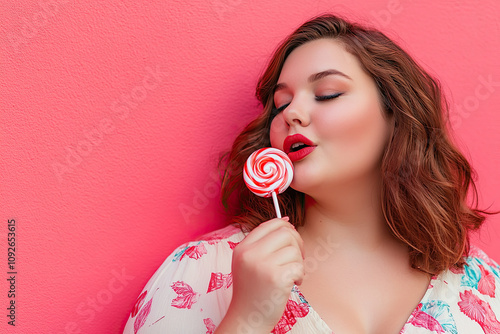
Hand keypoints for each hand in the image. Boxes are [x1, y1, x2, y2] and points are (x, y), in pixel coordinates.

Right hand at [224, 217, 304, 332]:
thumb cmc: (252, 292)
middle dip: (297, 243)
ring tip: (292, 275)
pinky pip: (299, 266)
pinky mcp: (276, 278)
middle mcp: (250, 254)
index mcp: (242, 248)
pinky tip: (293, 283)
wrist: (247, 319)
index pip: (269, 225)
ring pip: (294, 250)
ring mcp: (262, 265)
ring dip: (299, 263)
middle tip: (297, 258)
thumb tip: (285, 222)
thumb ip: (262, 244)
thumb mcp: (247, 263)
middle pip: (285, 233)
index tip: (291, 236)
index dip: (285, 227)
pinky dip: (300, 275)